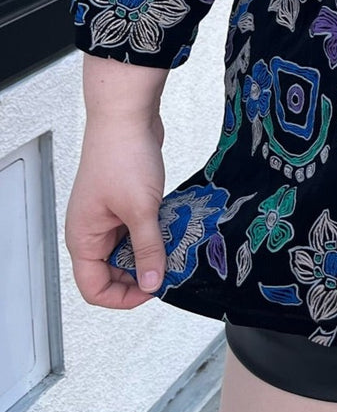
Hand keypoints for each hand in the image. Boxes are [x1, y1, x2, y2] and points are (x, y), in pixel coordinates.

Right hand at [65, 113, 166, 308]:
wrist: (127, 114)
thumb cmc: (122, 155)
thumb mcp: (140, 209)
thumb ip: (148, 249)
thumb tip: (154, 282)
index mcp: (84, 238)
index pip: (94, 287)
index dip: (123, 297)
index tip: (153, 290)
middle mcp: (92, 230)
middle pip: (113, 272)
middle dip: (142, 273)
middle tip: (170, 268)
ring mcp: (109, 215)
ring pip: (130, 249)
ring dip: (153, 250)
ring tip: (176, 246)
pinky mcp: (126, 202)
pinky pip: (140, 229)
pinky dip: (157, 231)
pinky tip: (175, 227)